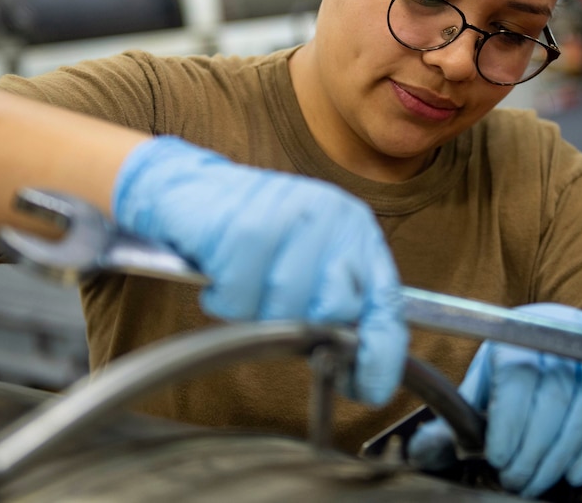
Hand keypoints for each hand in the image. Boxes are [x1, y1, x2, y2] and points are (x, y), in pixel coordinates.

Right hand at [111, 136, 407, 404]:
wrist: (195, 192)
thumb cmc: (257, 237)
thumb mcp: (310, 265)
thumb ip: (337, 306)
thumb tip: (352, 368)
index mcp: (357, 232)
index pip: (386, 303)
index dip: (380, 354)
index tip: (365, 389)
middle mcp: (333, 218)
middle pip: (332, 310)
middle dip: (299, 325)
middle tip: (272, 308)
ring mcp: (291, 216)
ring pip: (282, 308)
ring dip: (253, 312)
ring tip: (243, 283)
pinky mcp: (246, 224)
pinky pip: (239, 296)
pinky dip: (223, 298)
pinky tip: (221, 272)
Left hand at [408, 304, 581, 497]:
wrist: (563, 336)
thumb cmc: (517, 367)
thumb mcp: (484, 382)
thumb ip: (458, 417)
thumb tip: (423, 449)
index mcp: (521, 331)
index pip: (518, 374)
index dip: (508, 421)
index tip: (495, 456)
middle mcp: (565, 335)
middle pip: (552, 397)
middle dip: (531, 449)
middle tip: (514, 479)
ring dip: (559, 456)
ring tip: (536, 480)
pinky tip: (574, 473)